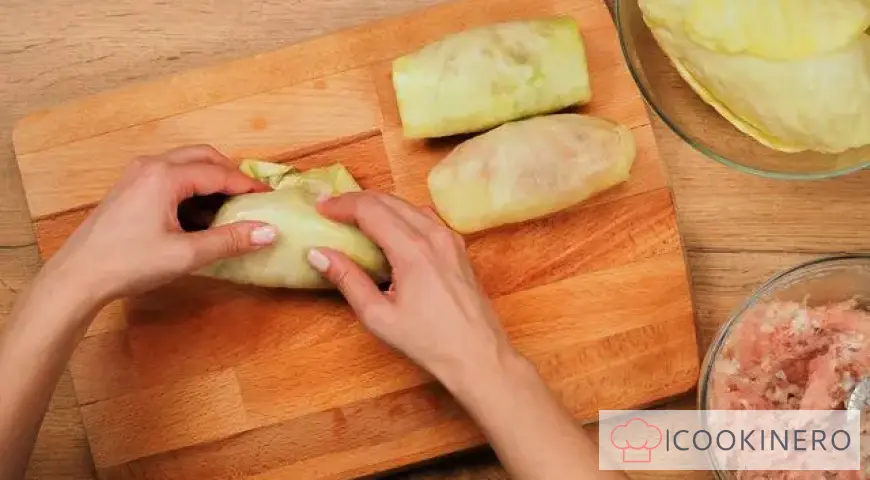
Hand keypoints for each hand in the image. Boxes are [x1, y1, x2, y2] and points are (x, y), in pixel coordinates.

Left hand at [44, 145, 276, 306]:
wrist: (77, 277)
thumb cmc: (130, 264)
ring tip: (229, 208)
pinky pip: (170, 176)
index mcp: (165, 176)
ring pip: (185, 165)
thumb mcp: (186, 255)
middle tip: (251, 198)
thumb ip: (229, 240)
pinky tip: (199, 216)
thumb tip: (269, 231)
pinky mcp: (129, 189)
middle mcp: (151, 166)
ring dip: (210, 180)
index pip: (219, 172)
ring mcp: (137, 175)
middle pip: (202, 157)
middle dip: (230, 174)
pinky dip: (191, 189)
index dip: (247, 186)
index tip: (270, 199)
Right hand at [307, 191, 519, 385]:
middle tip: (330, 209)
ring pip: (408, 206)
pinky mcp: (459, 247)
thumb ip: (348, 280)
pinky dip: (402, 215)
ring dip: (380, 205)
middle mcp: (434, 235)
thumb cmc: (428, 342)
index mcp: (412, 249)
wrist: (479, 355)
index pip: (370, 209)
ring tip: (355, 218)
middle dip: (356, 201)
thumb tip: (318, 253)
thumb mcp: (379, 316)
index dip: (341, 204)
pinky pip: (426, 218)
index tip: (319, 207)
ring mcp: (451, 238)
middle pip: (389, 201)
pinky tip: (390, 230)